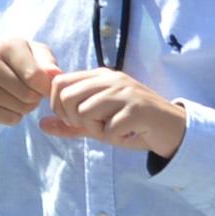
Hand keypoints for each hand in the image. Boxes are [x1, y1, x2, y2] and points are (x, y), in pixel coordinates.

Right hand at [0, 36, 56, 125]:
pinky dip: (17, 115)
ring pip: (21, 109)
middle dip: (38, 96)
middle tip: (34, 89)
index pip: (34, 77)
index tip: (46, 84)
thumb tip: (56, 75)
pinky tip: (11, 102)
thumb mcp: (36, 52)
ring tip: (23, 94)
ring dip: (29, 106)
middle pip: (28, 95)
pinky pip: (11, 120)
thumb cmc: (19, 59)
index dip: (46, 85)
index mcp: (6, 47)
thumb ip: (48, 62)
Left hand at [40, 67, 186, 159]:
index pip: (59, 83)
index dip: (57, 106)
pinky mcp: (137, 109)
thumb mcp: (98, 123)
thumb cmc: (133, 124)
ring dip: (97, 130)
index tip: (74, 119)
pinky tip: (130, 133)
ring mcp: (125, 92)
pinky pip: (109, 129)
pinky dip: (116, 138)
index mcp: (100, 76)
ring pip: (85, 112)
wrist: (173, 129)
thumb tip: (41, 125)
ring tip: (116, 129)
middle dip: (74, 119)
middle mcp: (111, 79)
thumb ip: (71, 123)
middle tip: (95, 127)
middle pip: (67, 97)